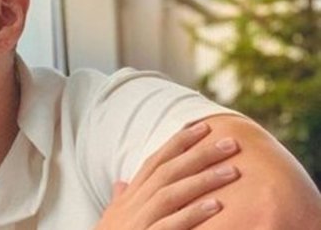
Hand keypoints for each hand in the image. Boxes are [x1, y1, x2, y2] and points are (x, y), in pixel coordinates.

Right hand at [94, 121, 240, 229]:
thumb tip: (120, 182)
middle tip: (231, 143)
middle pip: (167, 171)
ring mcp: (139, 221)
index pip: (154, 161)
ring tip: (233, 171)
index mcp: (129, 197)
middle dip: (199, 154)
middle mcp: (133, 204)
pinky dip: (193, 214)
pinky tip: (216, 206)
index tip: (203, 127)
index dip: (178, 142)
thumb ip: (120, 200)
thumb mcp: (113, 218)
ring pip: (171, 193)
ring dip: (203, 180)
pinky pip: (171, 224)